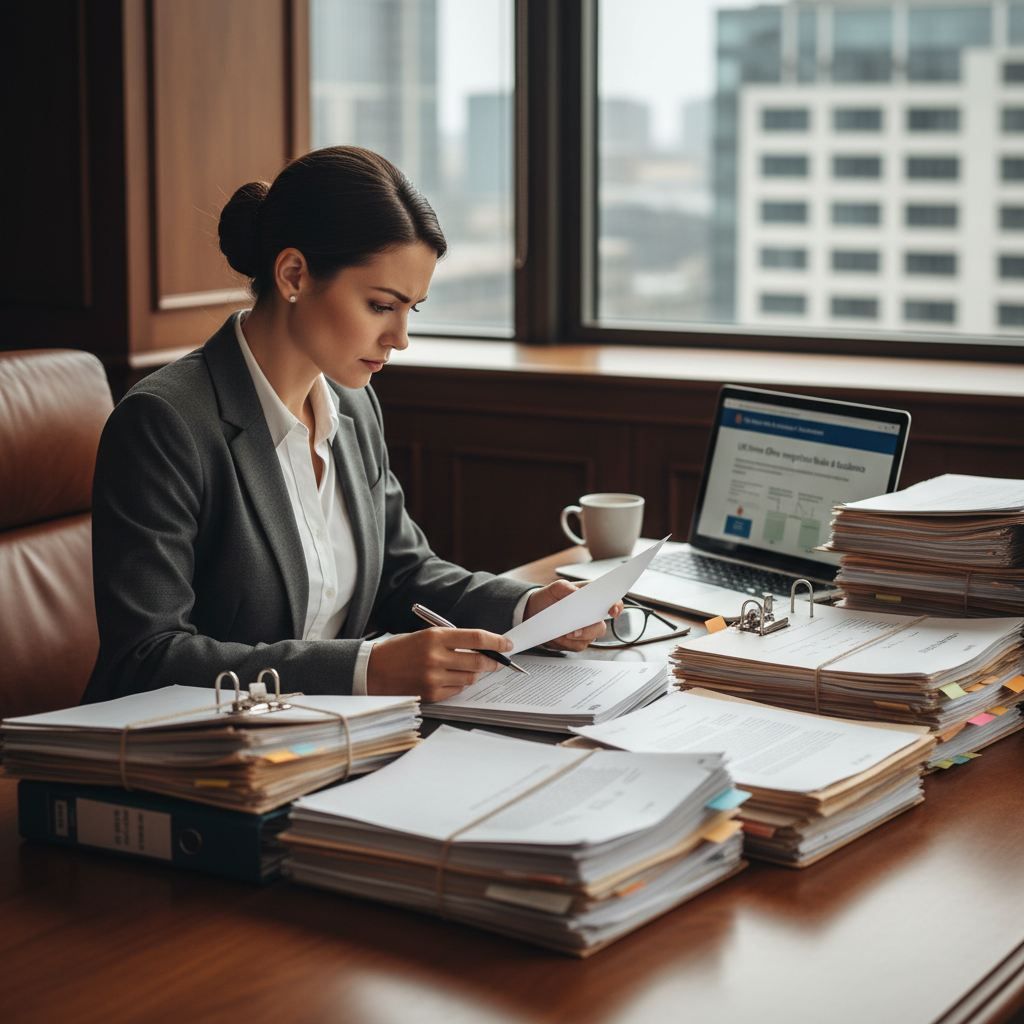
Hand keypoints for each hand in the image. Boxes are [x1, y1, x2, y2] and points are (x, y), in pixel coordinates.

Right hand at [366, 627, 511, 702]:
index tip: (507, 644)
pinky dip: (461, 684)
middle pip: (478, 660)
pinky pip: (458, 689)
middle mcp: (436, 657)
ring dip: (475, 673)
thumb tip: (482, 647)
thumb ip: (452, 641)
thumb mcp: (426, 636)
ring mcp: (434, 678)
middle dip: (493, 661)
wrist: (373, 670)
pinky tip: (452, 677)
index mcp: (435, 637)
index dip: (496, 641)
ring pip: (470, 677)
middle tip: (498, 661)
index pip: (476, 638)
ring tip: (469, 668)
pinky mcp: (431, 694)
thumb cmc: (401, 650)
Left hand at [523, 580, 623, 651]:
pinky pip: (577, 646)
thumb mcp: (556, 587)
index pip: (613, 602)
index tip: (612, 610)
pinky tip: (557, 637)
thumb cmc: (549, 597)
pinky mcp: (576, 642)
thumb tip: (576, 595)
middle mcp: (592, 616)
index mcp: (592, 599)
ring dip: (575, 637)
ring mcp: (585, 630)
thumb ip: (567, 588)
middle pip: (601, 626)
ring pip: (590, 639)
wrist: (534, 611)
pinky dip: (566, 643)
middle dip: (589, 629)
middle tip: (575, 630)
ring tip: (562, 632)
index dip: (617, 607)